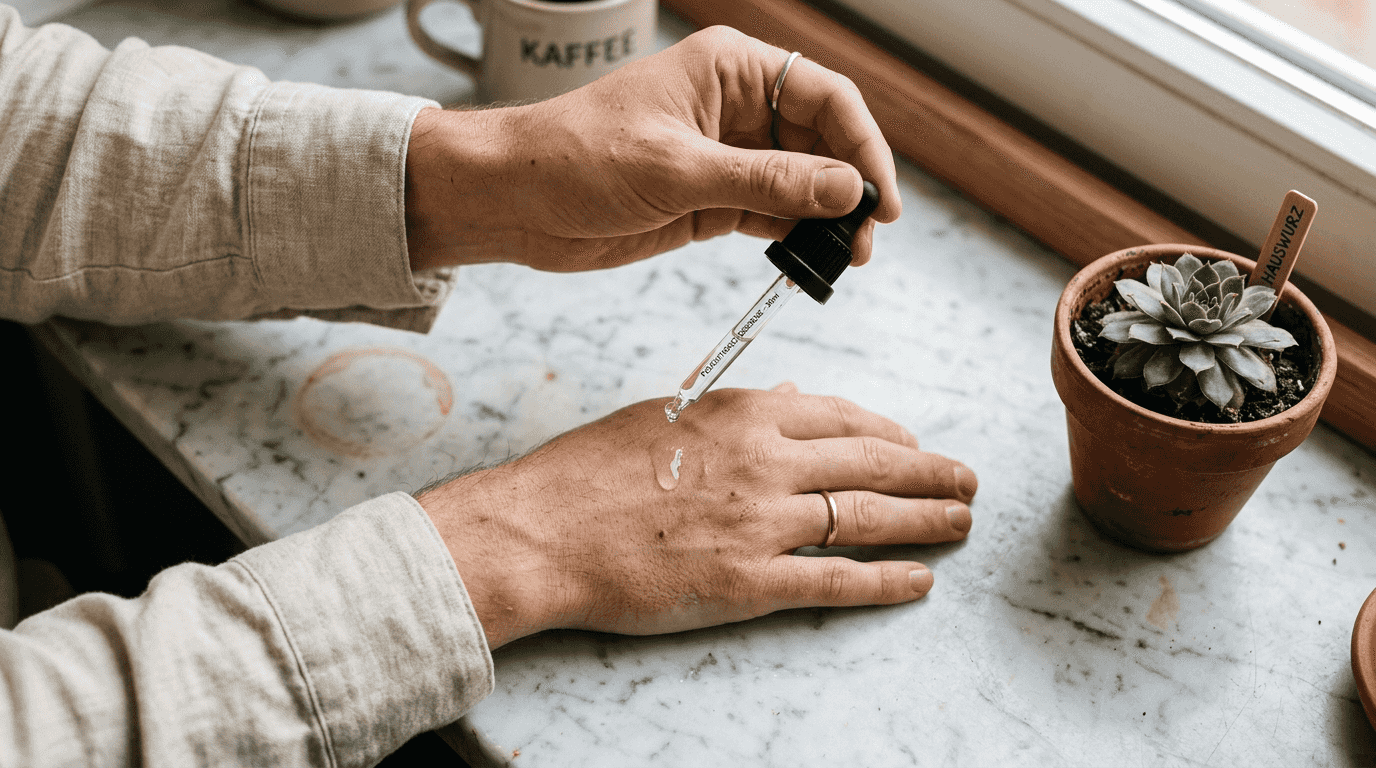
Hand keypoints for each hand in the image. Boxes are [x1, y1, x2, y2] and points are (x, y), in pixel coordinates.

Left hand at [404, 26, 900, 272]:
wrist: (514, 199)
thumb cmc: (575, 156)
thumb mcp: (677, 169)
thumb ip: (765, 181)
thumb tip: (844, 189)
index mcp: (730, 70)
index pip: (824, 97)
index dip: (863, 145)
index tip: (879, 197)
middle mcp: (737, 108)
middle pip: (822, 141)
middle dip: (849, 188)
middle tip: (866, 240)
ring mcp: (726, 156)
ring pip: (801, 183)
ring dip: (825, 219)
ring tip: (845, 259)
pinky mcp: (711, 199)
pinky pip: (771, 214)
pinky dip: (793, 236)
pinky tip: (807, 259)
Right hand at [417, 388, 975, 649]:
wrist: (543, 531)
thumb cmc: (590, 470)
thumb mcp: (667, 415)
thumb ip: (734, 402)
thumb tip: (788, 393)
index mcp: (744, 413)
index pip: (844, 417)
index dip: (892, 434)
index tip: (915, 444)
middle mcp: (765, 462)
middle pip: (874, 465)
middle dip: (932, 473)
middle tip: (968, 481)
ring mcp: (761, 524)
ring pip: (868, 519)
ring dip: (927, 521)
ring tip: (962, 523)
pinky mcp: (750, 583)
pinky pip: (836, 581)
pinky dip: (887, 580)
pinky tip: (920, 581)